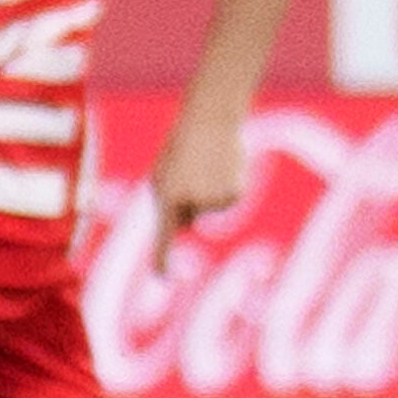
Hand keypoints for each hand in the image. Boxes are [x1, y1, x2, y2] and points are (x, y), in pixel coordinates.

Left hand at [148, 101, 247, 267]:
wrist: (211, 117)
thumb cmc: (182, 146)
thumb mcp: (165, 172)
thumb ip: (169, 202)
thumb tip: (184, 225)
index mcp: (167, 195)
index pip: (163, 235)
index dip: (162, 259)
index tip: (163, 279)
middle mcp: (191, 201)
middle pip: (190, 220)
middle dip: (189, 204)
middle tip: (190, 172)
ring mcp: (214, 200)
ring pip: (209, 211)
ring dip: (207, 191)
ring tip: (206, 165)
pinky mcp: (234, 195)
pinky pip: (226, 202)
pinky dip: (225, 187)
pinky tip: (222, 166)